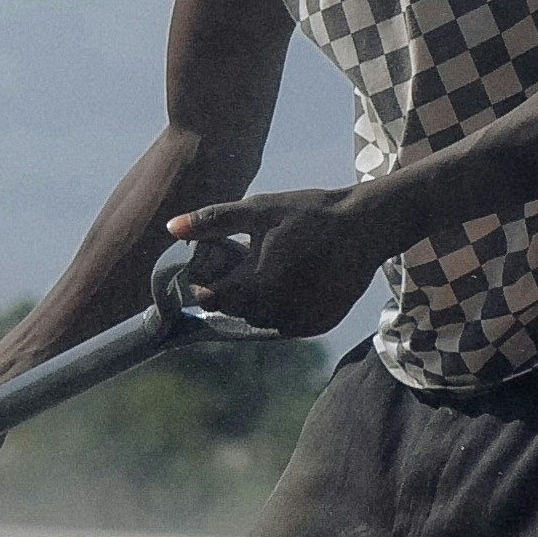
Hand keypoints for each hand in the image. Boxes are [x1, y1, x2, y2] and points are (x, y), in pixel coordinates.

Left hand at [169, 186, 395, 338]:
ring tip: (272, 267)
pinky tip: (293, 280)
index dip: (206, 282)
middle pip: (233, 310)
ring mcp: (300, 322)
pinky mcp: (318, 325)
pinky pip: (284, 324)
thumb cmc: (309, 213)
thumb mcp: (259, 210)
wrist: (367, 226)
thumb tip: (170, 228)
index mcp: (258, 284)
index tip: (215, 263)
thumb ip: (213, 221)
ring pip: (258, 320)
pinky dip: (280, 307)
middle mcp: (278, 311)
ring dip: (255, 301)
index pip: (211, 298)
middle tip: (245, 259)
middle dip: (231, 289)